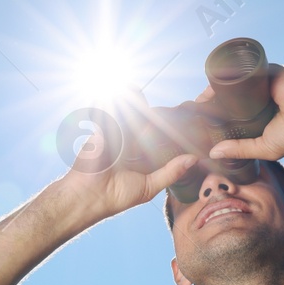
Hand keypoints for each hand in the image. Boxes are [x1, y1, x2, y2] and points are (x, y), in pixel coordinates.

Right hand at [55, 88, 204, 222]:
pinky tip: (124, 89)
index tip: (184, 118)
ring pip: (125, 113)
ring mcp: (113, 135)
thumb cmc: (117, 196)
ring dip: (131, 100)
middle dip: (152, 112)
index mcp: (139, 155)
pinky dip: (111, 100)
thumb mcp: (150, 186)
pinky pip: (107, 112)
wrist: (89, 196)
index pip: (155, 136)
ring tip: (136, 88)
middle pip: (141, 121)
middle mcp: (127, 143)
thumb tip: (194, 159)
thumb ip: (171, 172)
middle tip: (168, 102)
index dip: (167, 127)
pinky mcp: (100, 131)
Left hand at [201, 64, 283, 160]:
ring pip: (231, 86)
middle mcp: (257, 99)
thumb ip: (240, 149)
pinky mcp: (264, 71)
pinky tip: (209, 88)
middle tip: (191, 114)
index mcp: (258, 116)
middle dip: (210, 105)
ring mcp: (260, 84)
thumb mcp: (264, 148)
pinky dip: (225, 79)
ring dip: (214, 92)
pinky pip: (240, 73)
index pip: (231, 116)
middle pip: (227, 99)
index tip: (197, 126)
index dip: (215, 120)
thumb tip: (214, 153)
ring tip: (196, 103)